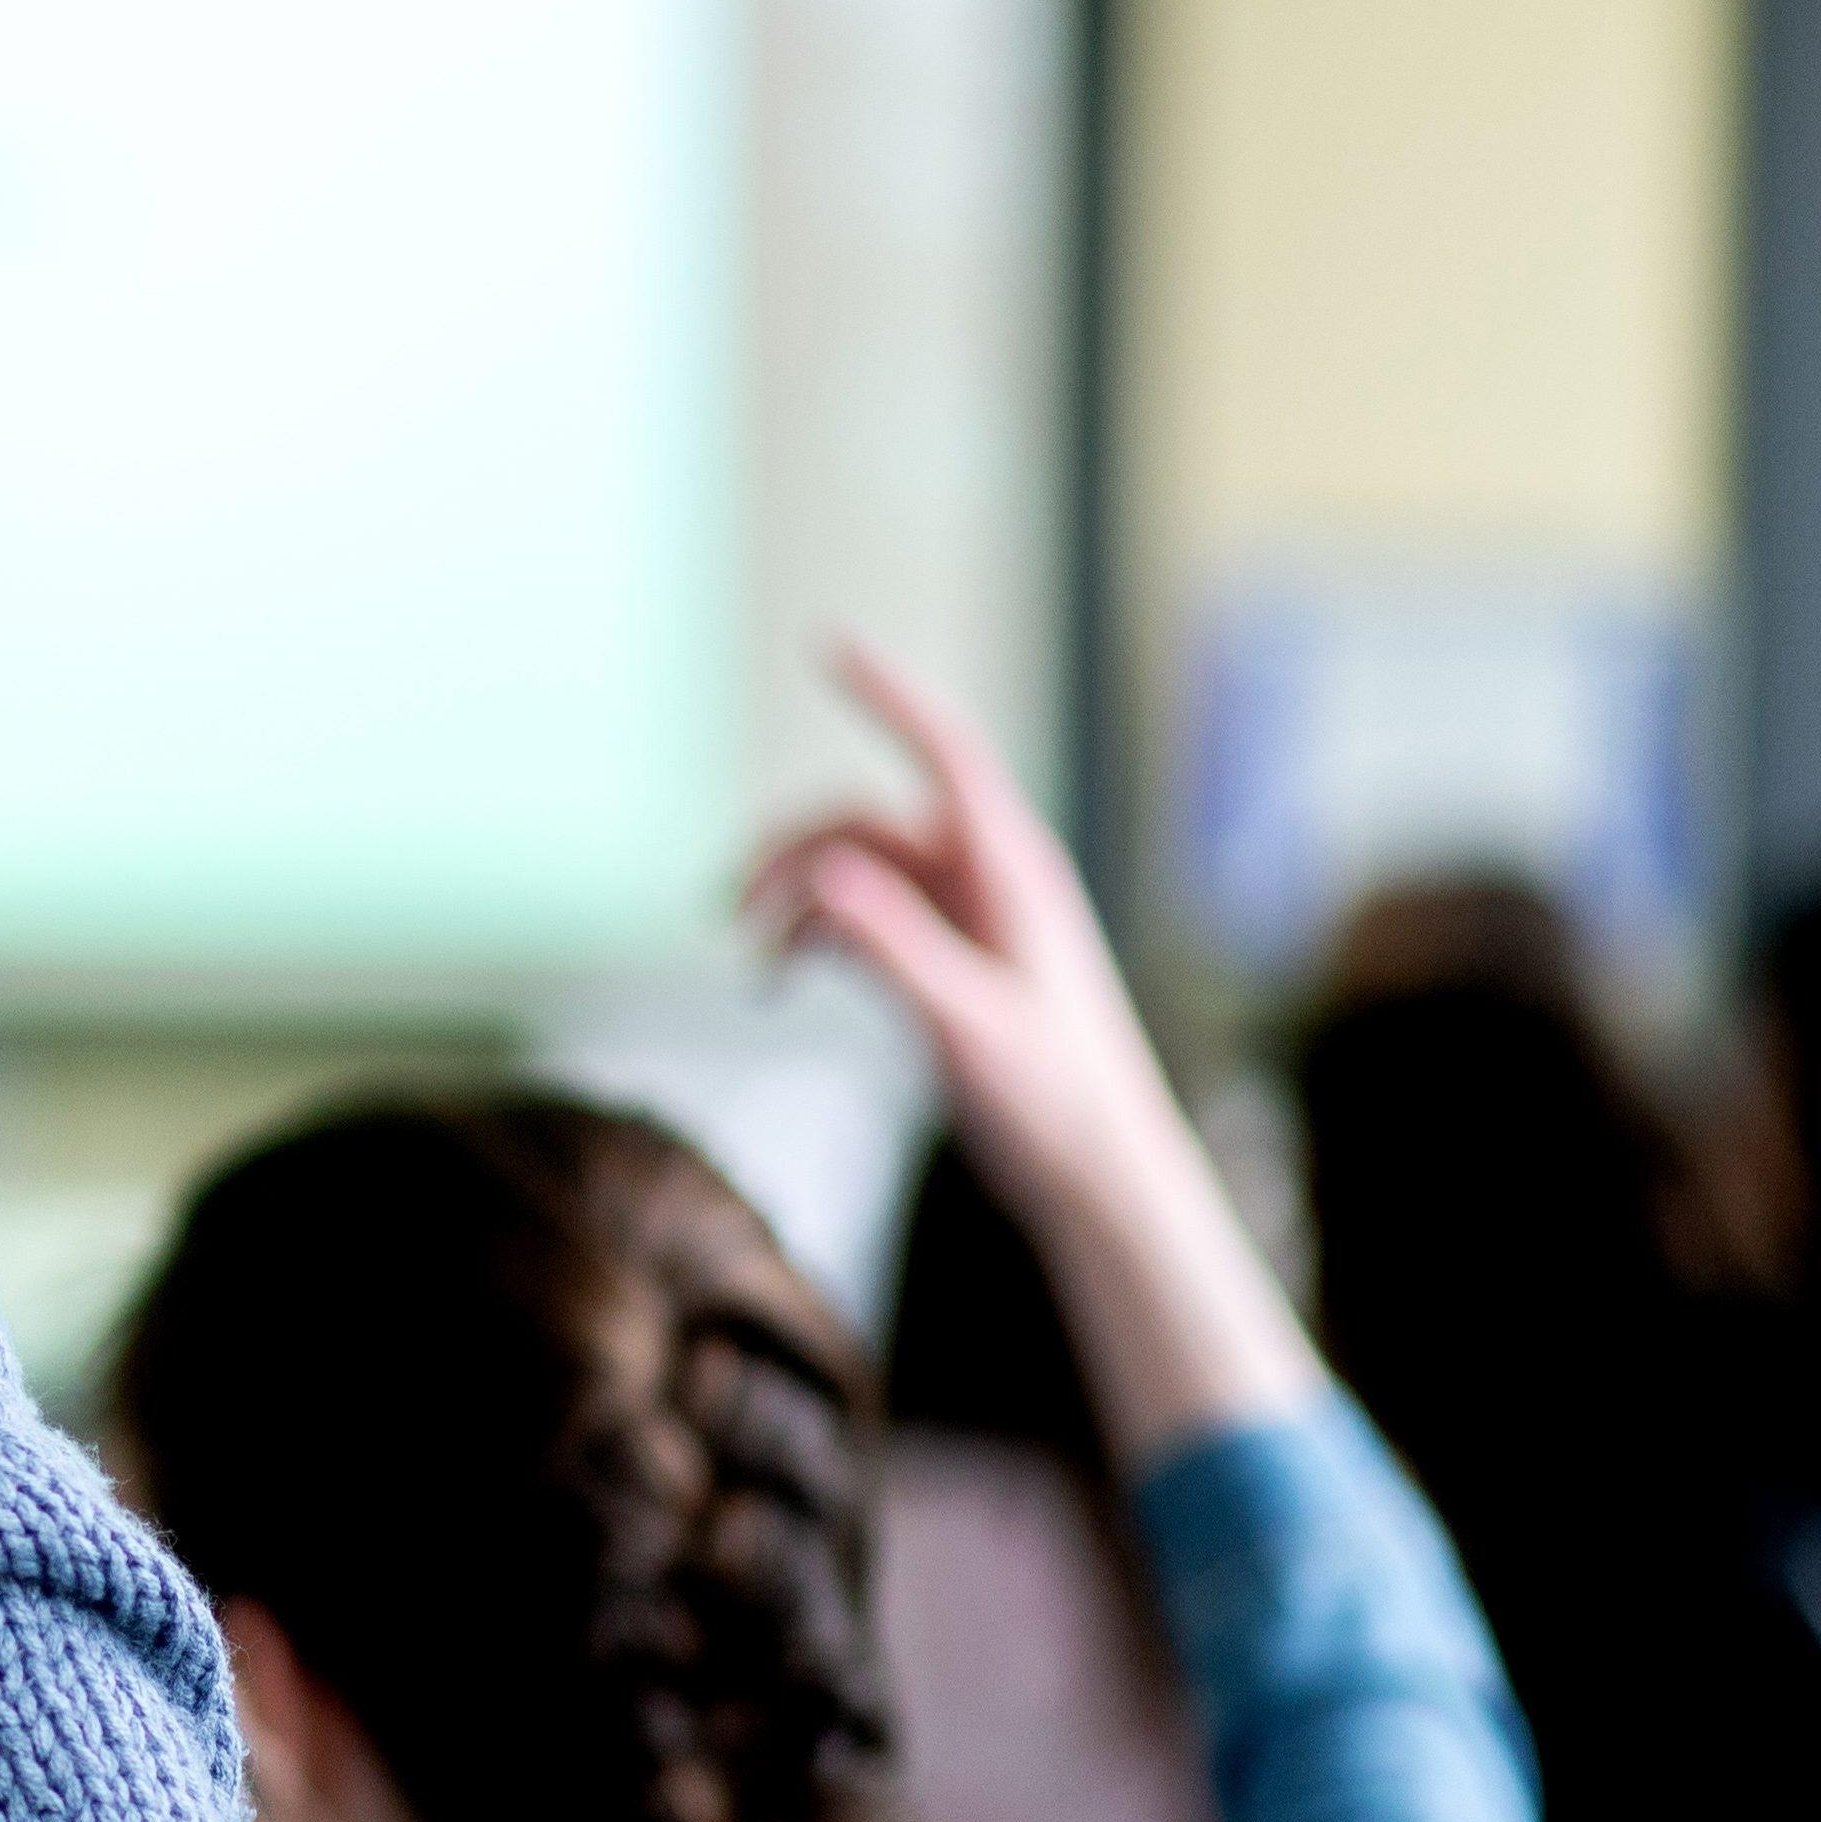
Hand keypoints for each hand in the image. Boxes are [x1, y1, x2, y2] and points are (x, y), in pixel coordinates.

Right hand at [749, 640, 1319, 1457]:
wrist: (1095, 1173)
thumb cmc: (1050, 1099)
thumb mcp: (965, 1025)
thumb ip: (895, 949)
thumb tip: (821, 879)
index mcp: (1009, 873)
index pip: (943, 753)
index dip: (888, 696)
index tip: (828, 648)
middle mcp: (987, 881)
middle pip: (867, 824)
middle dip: (791, 852)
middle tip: (725, 911)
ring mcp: (966, 921)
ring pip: (857, 874)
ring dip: (794, 899)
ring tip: (743, 956)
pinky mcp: (949, 964)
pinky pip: (865, 921)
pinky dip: (815, 937)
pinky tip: (776, 982)